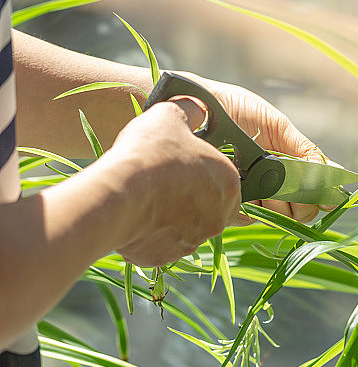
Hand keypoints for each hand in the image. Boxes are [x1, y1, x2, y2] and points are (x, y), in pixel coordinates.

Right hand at [107, 98, 240, 266]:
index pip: (226, 180)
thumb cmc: (151, 152)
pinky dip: (151, 235)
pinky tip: (135, 218)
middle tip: (164, 184)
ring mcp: (194, 241)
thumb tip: (197, 110)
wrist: (119, 193)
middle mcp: (219, 217)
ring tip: (146, 199)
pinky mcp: (167, 257)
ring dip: (171, 217)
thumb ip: (190, 113)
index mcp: (229, 184)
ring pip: (187, 228)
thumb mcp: (171, 116)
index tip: (184, 167)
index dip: (204, 173)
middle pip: (210, 207)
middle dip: (191, 198)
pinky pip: (162, 245)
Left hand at [189, 74, 328, 222]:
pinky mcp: (228, 203)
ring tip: (260, 179)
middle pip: (303, 210)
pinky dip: (251, 204)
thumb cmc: (232, 109)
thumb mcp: (275, 125)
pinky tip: (241, 185)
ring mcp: (252, 195)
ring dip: (277, 201)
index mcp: (288, 163)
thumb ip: (303, 148)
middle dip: (302, 200)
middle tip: (287, 183)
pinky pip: (250, 216)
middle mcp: (272, 183)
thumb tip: (336, 172)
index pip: (316, 189)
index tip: (328, 197)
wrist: (191, 106)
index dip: (323, 195)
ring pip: (281, 216)